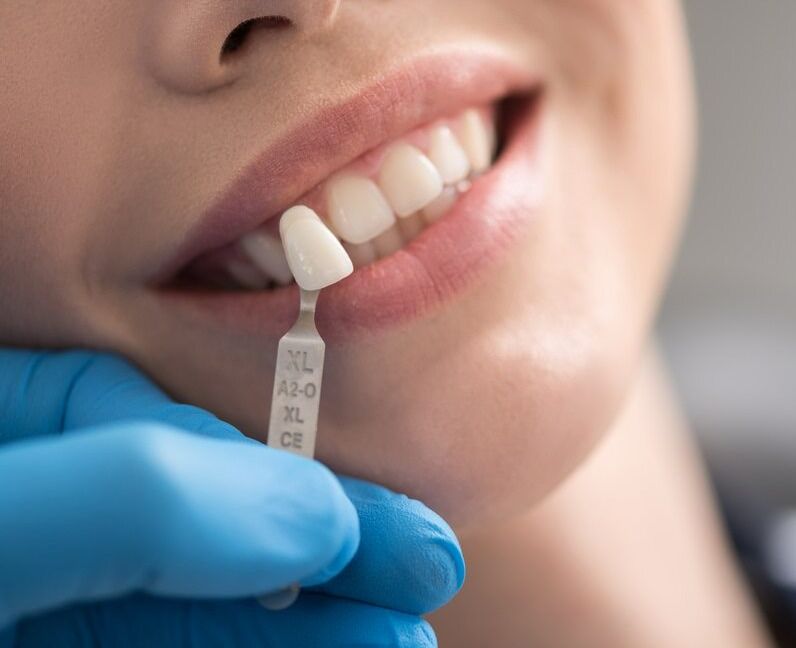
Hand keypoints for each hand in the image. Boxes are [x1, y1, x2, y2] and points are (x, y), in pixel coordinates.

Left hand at [0, 350, 463, 646]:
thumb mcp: (6, 514)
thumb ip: (138, 494)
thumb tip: (310, 513)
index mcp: (9, 421)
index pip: (143, 409)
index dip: (262, 459)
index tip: (362, 510)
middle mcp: (41, 501)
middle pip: (200, 506)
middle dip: (320, 536)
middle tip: (428, 559)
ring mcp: (54, 594)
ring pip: (205, 595)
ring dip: (317, 613)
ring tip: (409, 625)